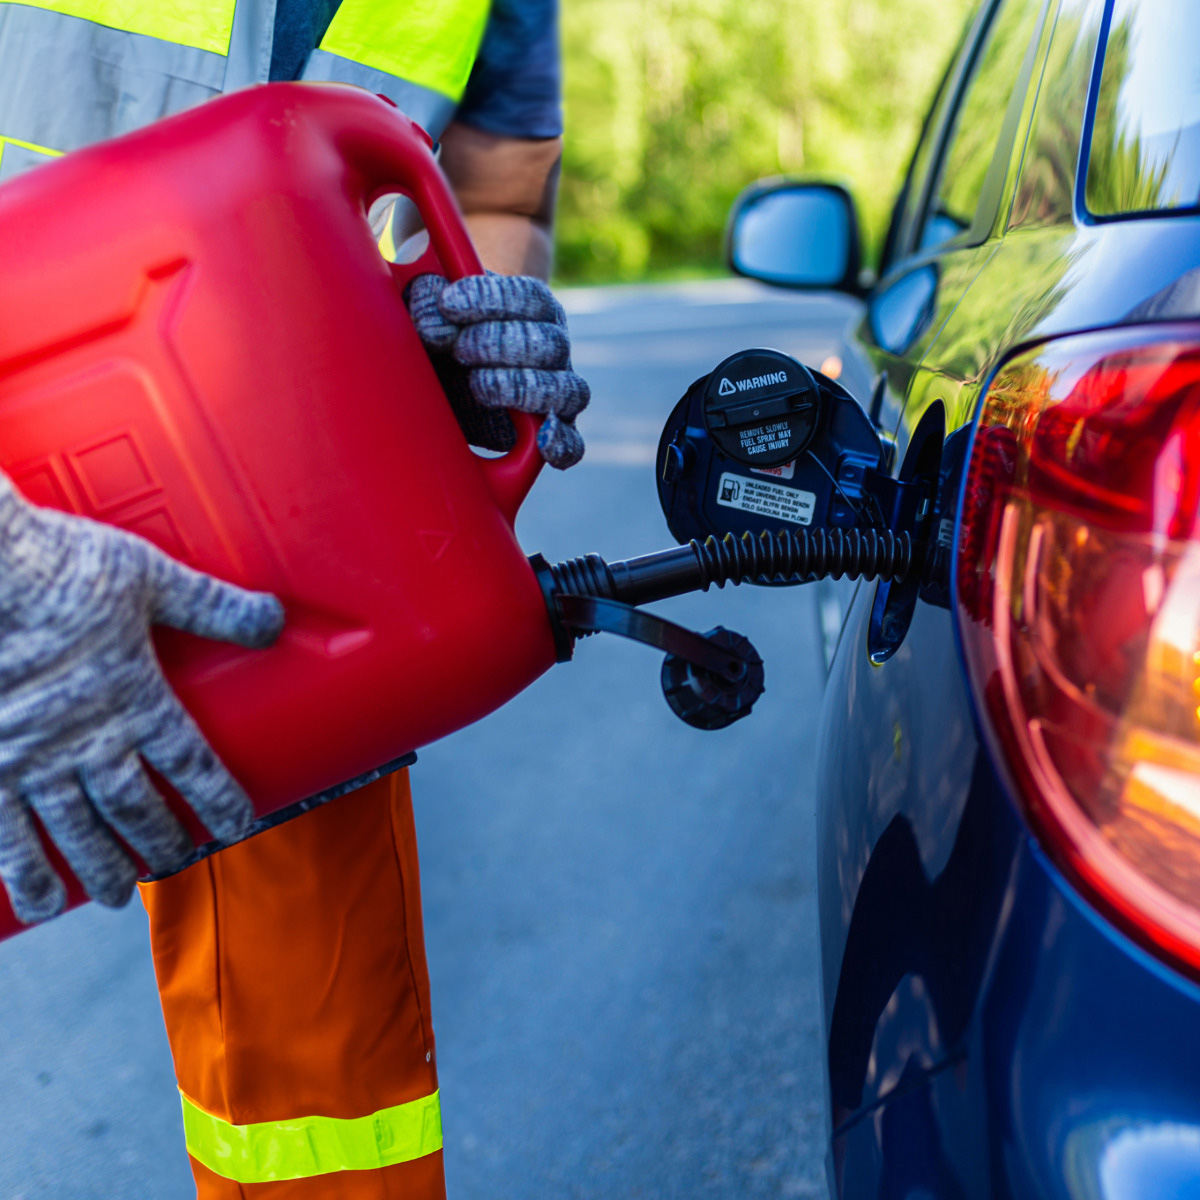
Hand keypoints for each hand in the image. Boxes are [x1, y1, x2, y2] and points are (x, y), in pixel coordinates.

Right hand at [0, 475, 283, 922]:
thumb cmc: (61, 568)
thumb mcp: (151, 577)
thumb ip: (213, 605)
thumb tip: (276, 619)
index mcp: (137, 699)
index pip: (193, 765)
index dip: (220, 800)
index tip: (238, 826)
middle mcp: (87, 742)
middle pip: (133, 809)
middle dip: (157, 842)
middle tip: (170, 864)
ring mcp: (30, 761)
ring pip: (74, 833)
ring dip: (99, 868)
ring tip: (115, 897)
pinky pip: (4, 837)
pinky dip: (24, 875)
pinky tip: (37, 904)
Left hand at [406, 273, 589, 468]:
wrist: (447, 378)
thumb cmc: (442, 335)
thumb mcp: (428, 311)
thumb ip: (426, 301)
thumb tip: (435, 321)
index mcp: (533, 309)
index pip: (529, 298)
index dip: (491, 299)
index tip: (449, 304)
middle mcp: (554, 348)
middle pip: (550, 343)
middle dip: (499, 344)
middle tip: (459, 349)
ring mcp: (557, 392)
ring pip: (567, 390)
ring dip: (523, 388)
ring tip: (479, 386)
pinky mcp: (550, 433)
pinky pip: (572, 442)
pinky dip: (562, 444)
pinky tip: (544, 446)